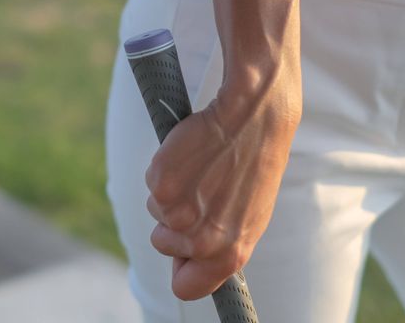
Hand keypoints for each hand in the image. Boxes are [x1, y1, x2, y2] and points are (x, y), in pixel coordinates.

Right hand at [145, 68, 299, 300]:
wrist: (254, 118)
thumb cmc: (254, 164)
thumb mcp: (249, 217)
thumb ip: (222, 247)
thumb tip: (193, 264)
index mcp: (229, 254)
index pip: (187, 287)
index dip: (182, 268)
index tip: (183, 252)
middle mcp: (203, 241)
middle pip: (164, 245)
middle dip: (174, 221)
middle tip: (200, 191)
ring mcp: (180, 213)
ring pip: (156, 211)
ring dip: (170, 192)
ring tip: (200, 169)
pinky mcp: (162, 184)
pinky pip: (150, 184)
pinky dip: (164, 169)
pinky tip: (189, 155)